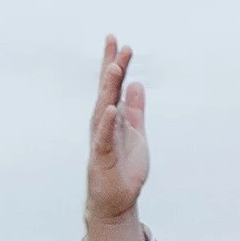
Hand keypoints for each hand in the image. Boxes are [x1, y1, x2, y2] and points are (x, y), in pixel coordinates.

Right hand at [83, 37, 149, 240]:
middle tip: (115, 42)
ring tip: (114, 67)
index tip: (119, 41)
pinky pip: (104, 136)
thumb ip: (136, 110)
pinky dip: (107, 122)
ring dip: (108, 88)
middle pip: (106, 89)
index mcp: (113, 116)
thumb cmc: (124, 167)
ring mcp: (102, 138)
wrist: (117, 199)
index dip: (116, 63)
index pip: (113, 85)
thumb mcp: (136, 133)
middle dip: (111, 66)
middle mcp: (104, 123)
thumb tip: (137, 84)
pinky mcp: (103, 156)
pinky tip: (110, 108)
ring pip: (103, 108)